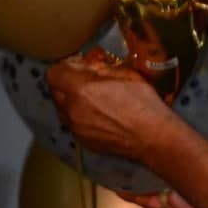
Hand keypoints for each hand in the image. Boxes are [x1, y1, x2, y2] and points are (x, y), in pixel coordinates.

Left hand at [46, 51, 173, 161]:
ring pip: (62, 109)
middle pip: (54, 91)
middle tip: (85, 81)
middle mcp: (72, 110)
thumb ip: (99, 69)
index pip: (54, 73)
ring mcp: (76, 128)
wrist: (153, 139)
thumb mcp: (124, 75)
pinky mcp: (83, 141)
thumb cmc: (143, 103)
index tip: (78, 66)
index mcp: (81, 90)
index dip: (64, 67)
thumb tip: (86, 67)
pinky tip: (98, 115)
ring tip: (92, 99)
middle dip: (66, 83)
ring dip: (71, 100)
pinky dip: (79, 115)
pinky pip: (73, 123)